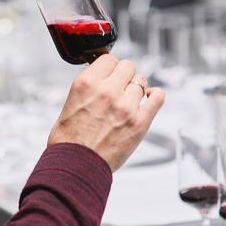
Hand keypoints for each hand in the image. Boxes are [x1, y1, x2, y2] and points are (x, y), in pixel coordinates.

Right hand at [48, 55, 164, 171]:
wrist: (75, 166)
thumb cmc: (68, 140)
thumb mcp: (69, 102)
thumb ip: (88, 87)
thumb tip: (101, 79)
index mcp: (86, 83)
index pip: (108, 59)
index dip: (110, 67)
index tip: (110, 74)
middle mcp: (106, 90)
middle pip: (128, 66)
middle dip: (124, 75)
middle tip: (120, 87)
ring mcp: (125, 106)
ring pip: (141, 80)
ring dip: (136, 87)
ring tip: (129, 99)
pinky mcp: (140, 122)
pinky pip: (158, 97)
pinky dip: (155, 95)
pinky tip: (148, 99)